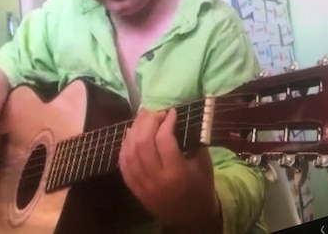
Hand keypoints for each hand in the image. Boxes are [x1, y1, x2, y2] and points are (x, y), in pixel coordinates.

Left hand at [119, 108, 221, 233]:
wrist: (190, 216)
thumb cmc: (201, 186)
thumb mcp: (204, 163)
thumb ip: (192, 140)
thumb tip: (176, 118)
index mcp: (177, 173)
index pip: (164, 140)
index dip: (166, 121)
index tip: (171, 112)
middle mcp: (156, 179)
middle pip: (143, 143)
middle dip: (148, 122)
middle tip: (155, 112)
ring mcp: (142, 185)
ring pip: (130, 152)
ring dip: (134, 130)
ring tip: (142, 117)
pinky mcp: (134, 188)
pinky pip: (123, 164)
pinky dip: (125, 146)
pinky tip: (131, 134)